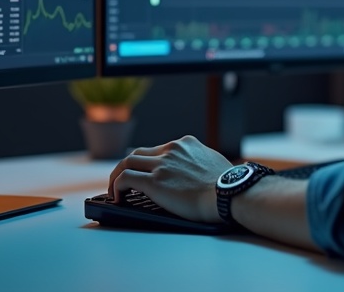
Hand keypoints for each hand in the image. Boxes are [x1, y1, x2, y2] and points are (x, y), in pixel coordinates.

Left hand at [108, 135, 232, 222]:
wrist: (229, 194)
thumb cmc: (227, 186)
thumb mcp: (213, 163)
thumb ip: (200, 162)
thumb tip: (197, 172)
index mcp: (186, 144)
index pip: (158, 149)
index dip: (148, 163)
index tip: (145, 174)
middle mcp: (172, 149)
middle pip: (138, 153)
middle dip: (128, 166)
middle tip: (122, 181)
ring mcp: (162, 164)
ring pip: (127, 162)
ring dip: (116, 176)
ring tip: (114, 191)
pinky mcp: (154, 181)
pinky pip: (125, 179)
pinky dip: (116, 187)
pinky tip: (117, 198)